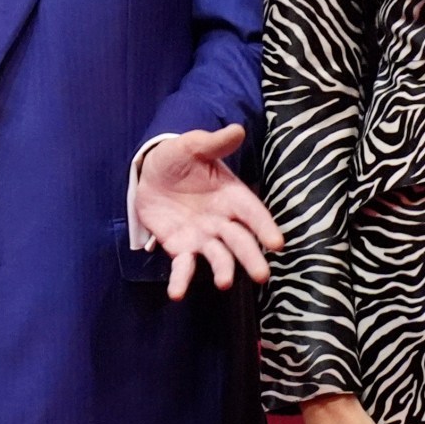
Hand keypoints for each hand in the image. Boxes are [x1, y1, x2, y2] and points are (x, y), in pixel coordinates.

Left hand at [132, 125, 285, 298]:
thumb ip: (213, 143)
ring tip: (224, 283)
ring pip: (218, 256)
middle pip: (240, 240)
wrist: (148, 173)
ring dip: (223, 270)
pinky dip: (181, 280)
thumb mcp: (192, 146)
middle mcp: (222, 220)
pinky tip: (176, 294)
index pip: (252, 212)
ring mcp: (202, 236)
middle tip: (262, 275)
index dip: (264, 227)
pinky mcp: (180, 247)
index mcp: (231, 195)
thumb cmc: (177, 158)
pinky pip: (183, 267)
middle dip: (251, 257)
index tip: (276, 243)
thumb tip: (237, 129)